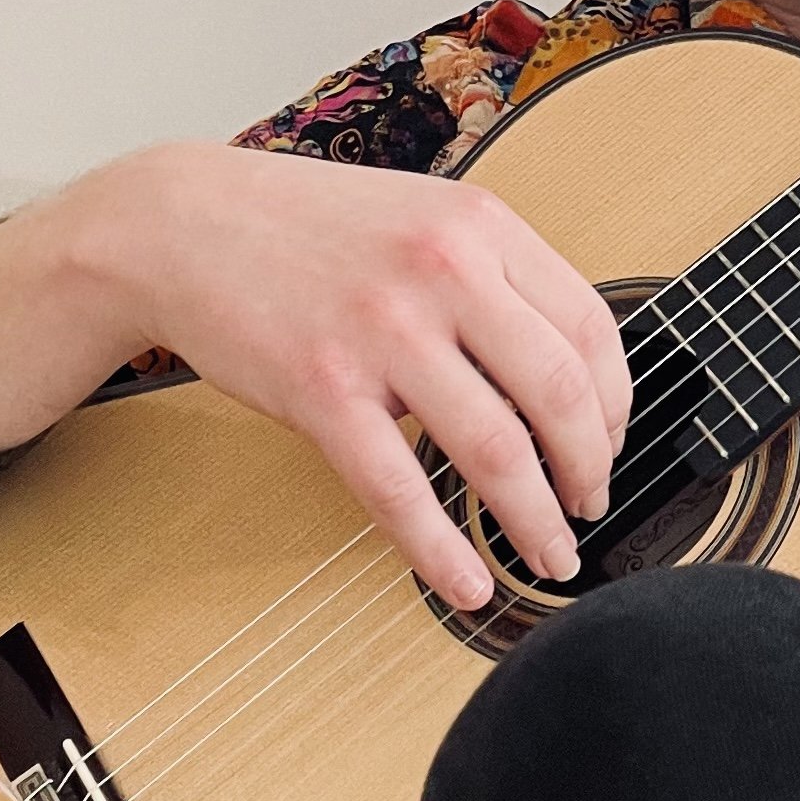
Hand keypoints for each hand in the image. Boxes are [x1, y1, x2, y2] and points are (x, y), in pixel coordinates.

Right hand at [88, 145, 633, 606]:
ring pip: (495, 449)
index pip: (590, 325)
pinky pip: (399, 490)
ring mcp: (382, 331)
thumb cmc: (307, 228)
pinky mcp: (321, 389)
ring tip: (550, 555)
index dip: (617, 401)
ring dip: (536, 520)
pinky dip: (443, 551)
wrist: (182, 223)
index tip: (613, 443)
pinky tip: (468, 584)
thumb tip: (568, 369)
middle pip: (558, 392)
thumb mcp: (423, 215)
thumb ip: (495, 275)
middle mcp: (444, 272)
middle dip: (590, 468)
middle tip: (593, 507)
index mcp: (481, 226)